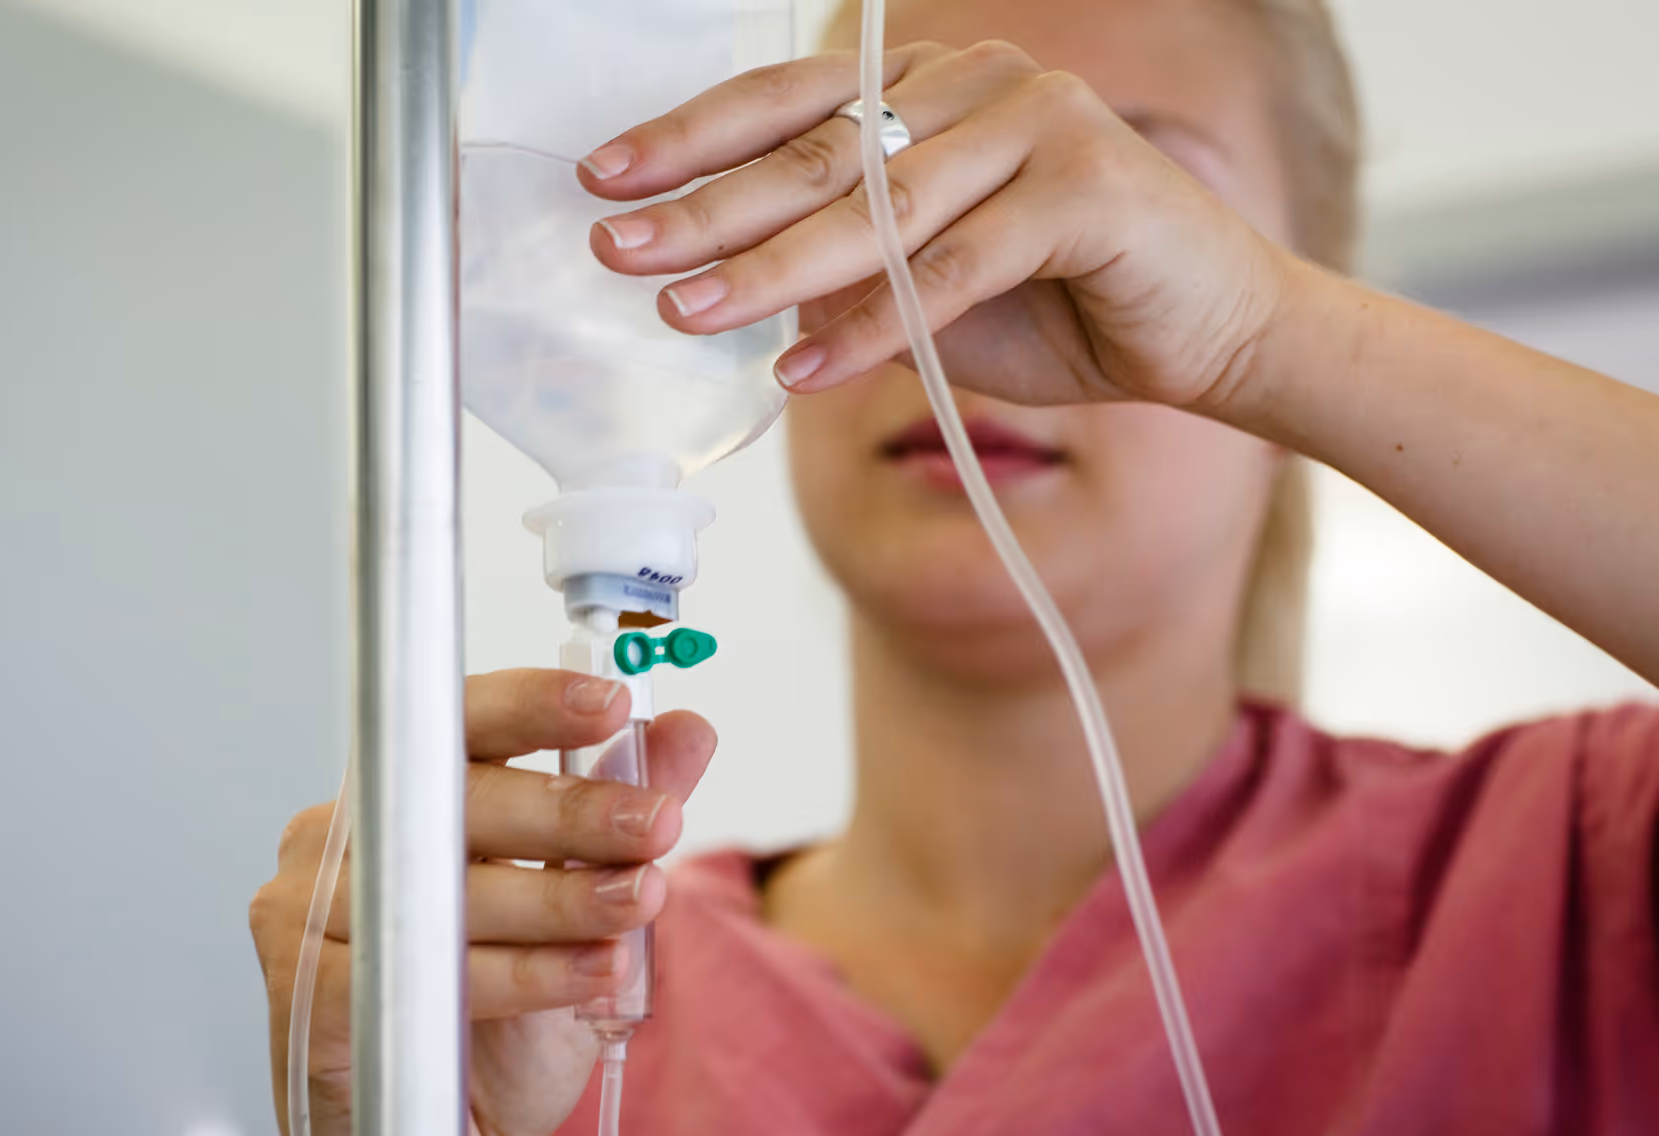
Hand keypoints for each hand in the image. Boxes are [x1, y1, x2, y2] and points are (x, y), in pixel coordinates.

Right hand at [246, 670, 716, 1135]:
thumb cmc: (496, 1026)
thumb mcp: (583, 910)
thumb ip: (623, 813)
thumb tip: (689, 730)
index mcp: (395, 800)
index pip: (454, 724)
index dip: (530, 706)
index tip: (608, 704)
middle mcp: (333, 839)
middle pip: (454, 800)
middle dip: (570, 812)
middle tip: (657, 825)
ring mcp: (303, 912)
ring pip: (446, 888)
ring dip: (559, 897)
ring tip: (639, 904)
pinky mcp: (305, 992)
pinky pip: (425, 974)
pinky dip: (524, 976)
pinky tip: (591, 977)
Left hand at [578, 42, 1291, 414]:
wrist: (1210, 331)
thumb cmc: (1065, 302)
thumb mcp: (927, 289)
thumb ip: (845, 275)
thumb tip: (729, 291)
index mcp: (930, 86)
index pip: (790, 105)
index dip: (694, 140)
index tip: (606, 180)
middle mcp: (978, 81)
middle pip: (816, 149)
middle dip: (707, 206)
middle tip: (619, 247)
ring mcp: (1036, 121)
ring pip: (877, 206)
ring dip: (772, 268)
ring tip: (689, 312)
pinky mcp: (1084, 185)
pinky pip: (955, 265)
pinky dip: (877, 325)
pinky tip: (803, 372)